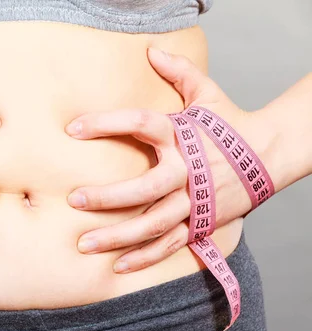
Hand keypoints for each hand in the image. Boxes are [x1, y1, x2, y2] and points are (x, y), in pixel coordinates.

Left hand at [65, 48, 272, 272]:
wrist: (270, 154)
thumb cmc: (230, 123)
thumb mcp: (207, 94)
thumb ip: (180, 72)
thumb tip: (153, 51)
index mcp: (183, 136)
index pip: (140, 123)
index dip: (106, 124)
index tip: (73, 129)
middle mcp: (188, 171)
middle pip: (145, 188)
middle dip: (107, 197)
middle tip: (74, 199)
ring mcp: (195, 202)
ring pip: (154, 224)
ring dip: (118, 237)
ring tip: (84, 244)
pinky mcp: (201, 223)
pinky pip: (171, 245)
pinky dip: (145, 258)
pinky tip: (117, 266)